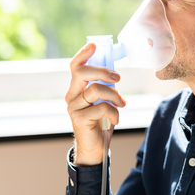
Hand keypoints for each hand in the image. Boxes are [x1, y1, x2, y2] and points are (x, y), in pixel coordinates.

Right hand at [65, 43, 125, 165]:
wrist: (95, 149)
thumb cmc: (100, 122)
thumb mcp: (103, 101)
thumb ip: (104, 87)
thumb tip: (114, 73)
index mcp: (76, 89)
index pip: (76, 66)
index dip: (83, 54)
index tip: (95, 46)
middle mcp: (72, 96)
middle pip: (82, 73)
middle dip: (102, 71)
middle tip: (117, 78)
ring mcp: (74, 107)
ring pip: (95, 90)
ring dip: (114, 95)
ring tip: (122, 103)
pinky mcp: (80, 119)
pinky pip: (102, 107)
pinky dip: (114, 112)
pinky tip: (116, 119)